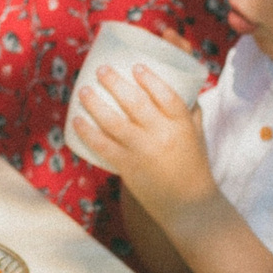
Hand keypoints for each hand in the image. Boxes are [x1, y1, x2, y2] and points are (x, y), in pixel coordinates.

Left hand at [68, 64, 214, 213]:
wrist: (189, 206)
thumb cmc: (192, 163)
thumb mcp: (196, 133)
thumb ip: (188, 108)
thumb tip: (177, 80)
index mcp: (182, 125)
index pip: (168, 96)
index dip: (150, 79)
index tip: (135, 66)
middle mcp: (163, 136)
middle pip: (136, 103)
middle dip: (115, 82)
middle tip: (102, 69)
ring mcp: (143, 152)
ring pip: (114, 123)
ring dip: (95, 104)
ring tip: (84, 90)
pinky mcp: (128, 167)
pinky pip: (102, 146)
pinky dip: (87, 132)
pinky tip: (76, 120)